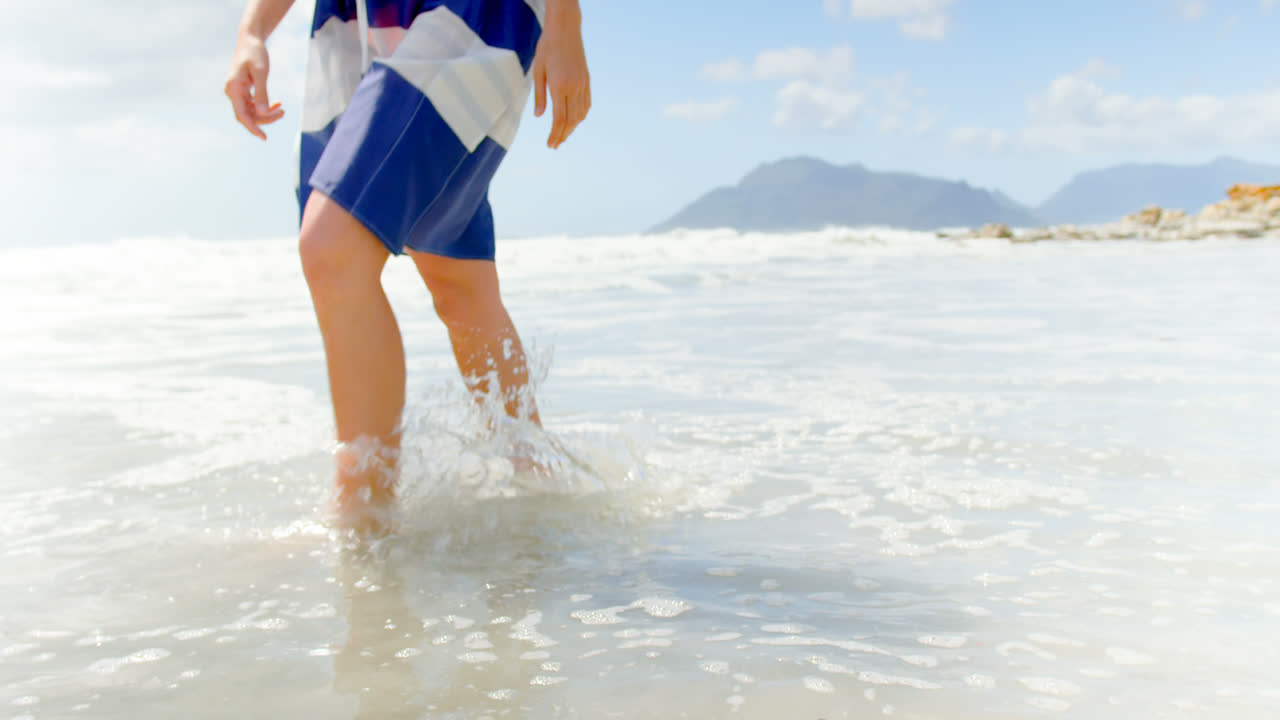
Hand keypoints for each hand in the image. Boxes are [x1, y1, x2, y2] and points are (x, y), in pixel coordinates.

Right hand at [225, 33, 284, 139]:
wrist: (250, 39)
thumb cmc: (255, 53)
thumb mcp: (261, 72)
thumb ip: (261, 93)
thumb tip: (263, 113)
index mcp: (233, 88)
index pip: (242, 115)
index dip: (253, 128)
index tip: (264, 138)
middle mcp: (232, 92)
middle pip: (248, 115)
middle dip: (265, 118)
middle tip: (282, 113)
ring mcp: (237, 92)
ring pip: (252, 111)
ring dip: (267, 113)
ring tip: (282, 109)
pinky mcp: (243, 90)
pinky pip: (253, 104)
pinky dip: (265, 106)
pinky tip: (277, 104)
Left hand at [532, 11, 590, 149]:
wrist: (565, 30)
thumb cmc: (547, 48)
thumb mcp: (538, 71)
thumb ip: (539, 95)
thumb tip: (539, 116)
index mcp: (559, 86)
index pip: (559, 119)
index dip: (555, 134)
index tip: (550, 145)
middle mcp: (574, 88)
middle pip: (570, 120)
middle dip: (563, 135)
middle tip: (555, 145)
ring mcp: (582, 85)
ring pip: (580, 114)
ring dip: (572, 128)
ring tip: (562, 135)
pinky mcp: (587, 81)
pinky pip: (586, 104)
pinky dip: (580, 116)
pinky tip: (574, 121)